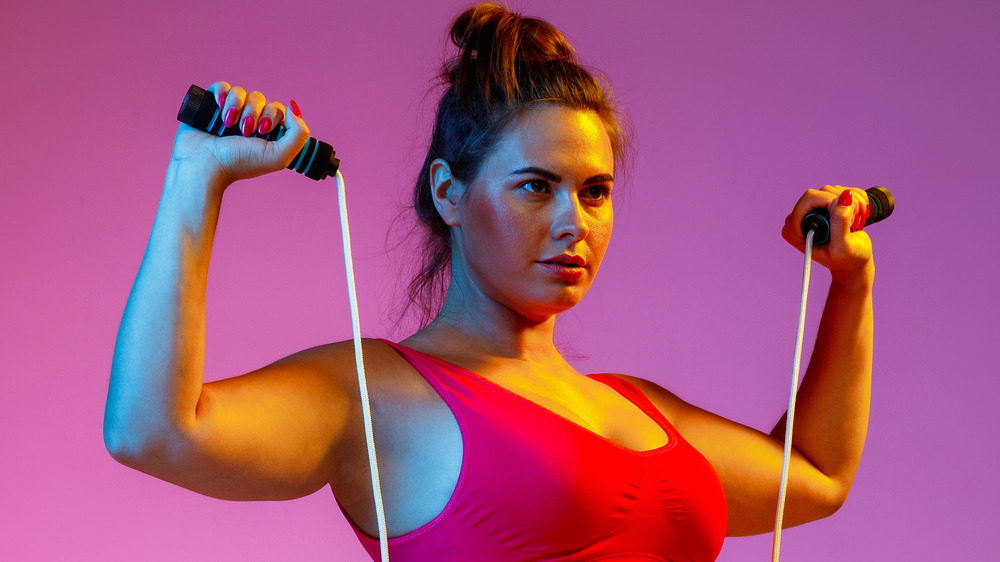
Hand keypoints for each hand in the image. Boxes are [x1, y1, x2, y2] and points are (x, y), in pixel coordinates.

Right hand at [168, 81, 309, 185]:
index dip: (271, 116)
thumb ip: (298, 135)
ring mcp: (228, 113)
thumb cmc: (239, 164)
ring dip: (237, 105)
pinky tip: (220, 105)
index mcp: (265, 133)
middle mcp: (247, 121)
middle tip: (244, 130)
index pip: (276, 109)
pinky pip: (222, 87)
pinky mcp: (209, 106)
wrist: (205, 165)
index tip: (262, 131)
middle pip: (259, 99)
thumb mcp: (279, 156)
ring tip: (227, 122)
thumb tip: (293, 108)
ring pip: (241, 92)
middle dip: (253, 112)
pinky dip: (222, 92)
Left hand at [781, 185, 873, 284]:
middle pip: (822, 192)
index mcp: (794, 230)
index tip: (846, 221)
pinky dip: (855, 199)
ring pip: (833, 190)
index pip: (810, 198)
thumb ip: (840, 223)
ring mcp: (811, 210)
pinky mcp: (824, 206)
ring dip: (852, 203)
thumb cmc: (848, 260)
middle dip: (843, 204)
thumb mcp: (843, 246)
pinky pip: (840, 190)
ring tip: (854, 224)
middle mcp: (798, 218)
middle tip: (853, 223)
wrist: (853, 264)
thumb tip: (844, 196)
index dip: (832, 204)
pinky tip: (857, 216)